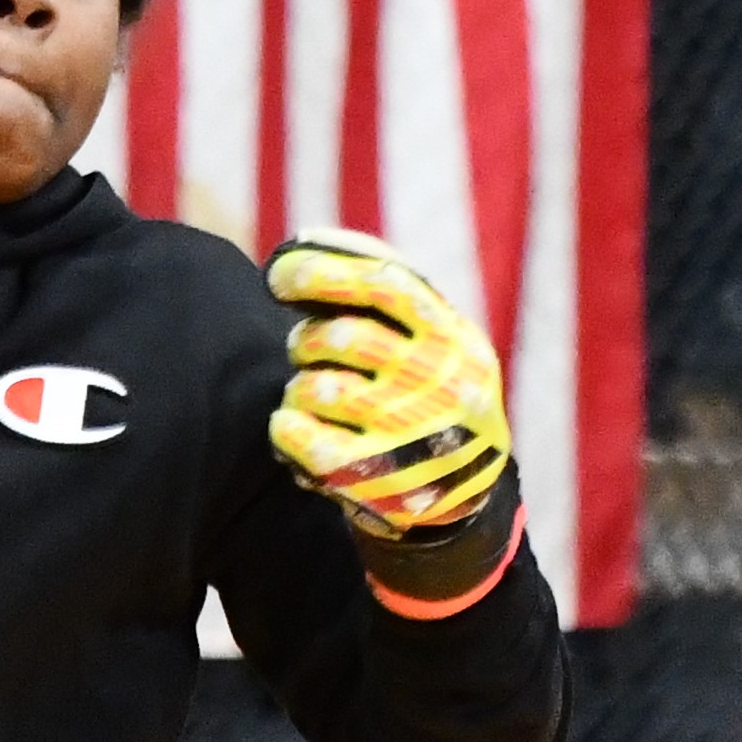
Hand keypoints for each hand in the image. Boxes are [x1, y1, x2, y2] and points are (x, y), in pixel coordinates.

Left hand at [267, 231, 513, 540]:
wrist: (463, 500)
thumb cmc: (430, 397)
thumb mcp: (437, 342)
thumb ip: (387, 295)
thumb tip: (305, 241)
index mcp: (452, 337)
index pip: (385, 284)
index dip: (324, 272)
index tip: (279, 274)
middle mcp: (436, 382)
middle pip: (340, 338)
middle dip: (308, 341)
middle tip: (309, 353)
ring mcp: (406, 432)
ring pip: (315, 388)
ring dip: (300, 388)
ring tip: (315, 397)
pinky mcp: (374, 478)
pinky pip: (299, 435)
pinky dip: (285, 427)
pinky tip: (293, 430)